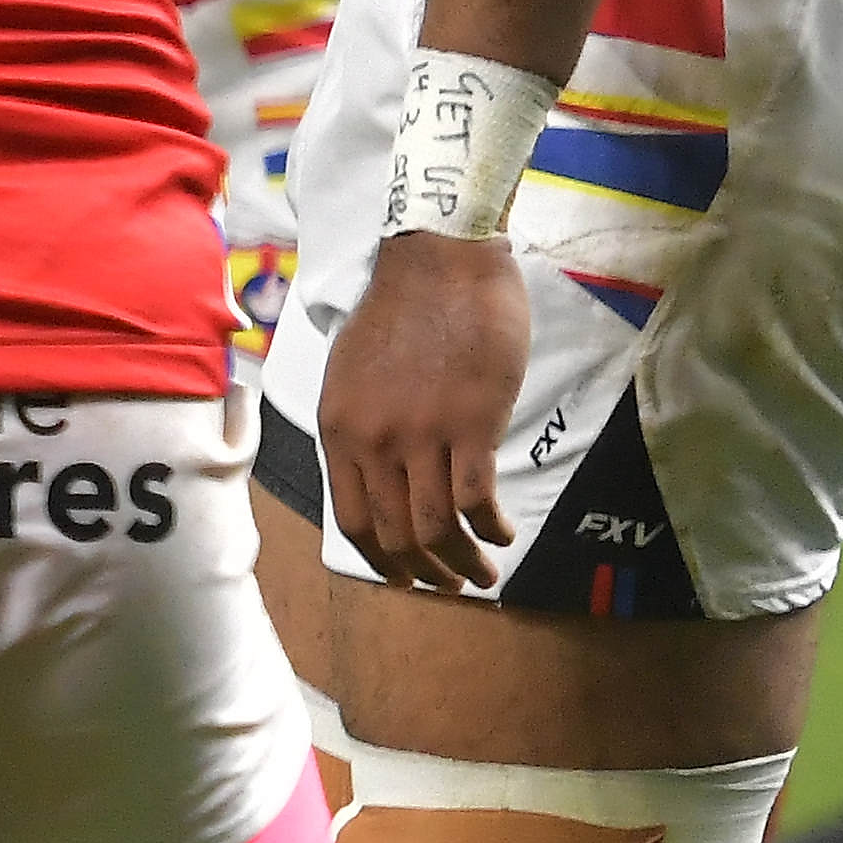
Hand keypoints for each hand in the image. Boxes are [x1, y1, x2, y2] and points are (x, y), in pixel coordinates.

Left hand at [314, 230, 531, 595]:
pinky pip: (476, 499)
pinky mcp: (470, 423)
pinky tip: (504, 533)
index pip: (352, 520)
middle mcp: (372, 441)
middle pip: (395, 535)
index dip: (382, 560)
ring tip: (484, 572)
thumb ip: (362, 429)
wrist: (438, 258)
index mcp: (338, 430)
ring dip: (463, 562)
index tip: (406, 576)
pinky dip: (491, 528)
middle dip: (425, 573)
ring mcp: (420, 434)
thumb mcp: (352, 376)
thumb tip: (383, 478)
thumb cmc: (401, 310)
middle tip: (452, 584)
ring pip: (436, 528)